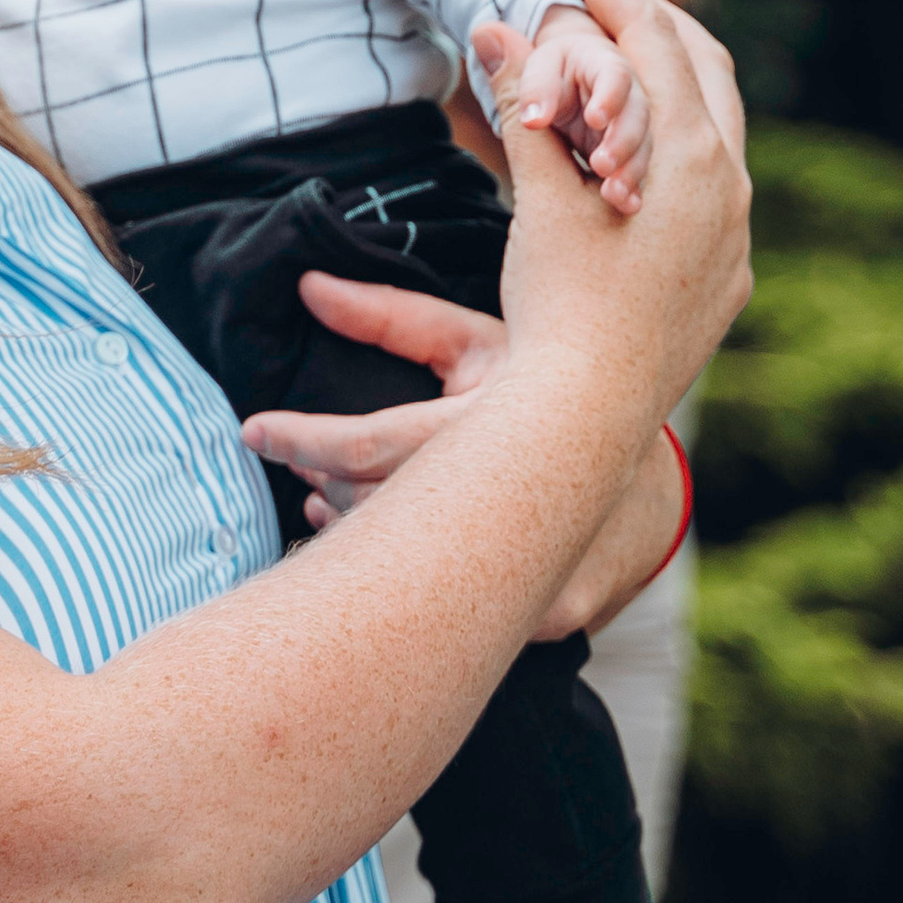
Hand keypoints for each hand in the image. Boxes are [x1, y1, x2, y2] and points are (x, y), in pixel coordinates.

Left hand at [243, 272, 684, 630]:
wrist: (649, 483)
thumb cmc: (552, 393)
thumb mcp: (479, 342)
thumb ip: (393, 317)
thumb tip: (307, 287)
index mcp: (506, 417)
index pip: (376, 441)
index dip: (303, 441)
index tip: (253, 430)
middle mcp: (529, 493)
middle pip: (384, 510)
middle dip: (323, 485)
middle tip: (293, 464)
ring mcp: (547, 564)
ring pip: (409, 570)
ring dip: (352, 531)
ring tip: (323, 498)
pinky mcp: (557, 614)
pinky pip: (451, 615)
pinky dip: (393, 584)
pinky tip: (371, 551)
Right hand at [485, 0, 750, 420]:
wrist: (588, 423)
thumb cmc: (558, 311)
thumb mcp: (537, 199)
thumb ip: (526, 107)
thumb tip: (496, 26)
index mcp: (690, 154)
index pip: (651, 34)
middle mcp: (729, 187)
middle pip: (704, 64)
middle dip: (647, 19)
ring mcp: (735, 237)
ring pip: (714, 131)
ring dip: (665, 87)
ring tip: (605, 72)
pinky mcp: (726, 280)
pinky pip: (710, 192)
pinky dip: (670, 153)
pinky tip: (628, 165)